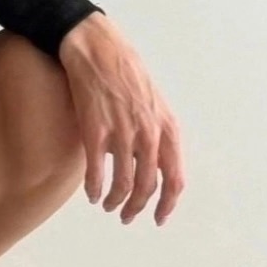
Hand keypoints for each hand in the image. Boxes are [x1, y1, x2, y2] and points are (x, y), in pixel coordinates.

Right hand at [59, 13, 184, 225]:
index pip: (175, 179)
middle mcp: (149, 133)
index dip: (168, 205)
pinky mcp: (95, 130)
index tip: (158, 219)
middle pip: (148, 187)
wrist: (97, 47)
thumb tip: (154, 165)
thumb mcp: (154, 103)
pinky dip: (94, 188)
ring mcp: (122, 132)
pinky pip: (97, 172)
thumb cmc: (125, 72)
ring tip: (106, 205)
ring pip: (123, 185)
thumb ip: (158, 133)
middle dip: (137, 208)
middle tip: (126, 216)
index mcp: (167, 128)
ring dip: (114, 202)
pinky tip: (91, 193)